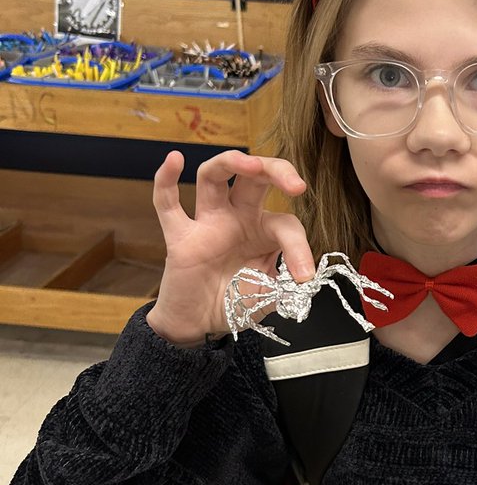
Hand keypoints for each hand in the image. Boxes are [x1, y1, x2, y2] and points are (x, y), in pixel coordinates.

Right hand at [146, 150, 314, 346]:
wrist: (200, 325)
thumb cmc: (235, 302)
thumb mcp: (269, 294)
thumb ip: (286, 283)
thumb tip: (304, 276)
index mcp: (263, 231)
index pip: (285, 223)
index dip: (299, 247)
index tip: (304, 275)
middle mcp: (237, 219)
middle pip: (254, 178)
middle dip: (277, 171)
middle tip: (296, 185)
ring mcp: (206, 223)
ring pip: (213, 177)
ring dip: (230, 162)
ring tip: (249, 163)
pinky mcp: (179, 237)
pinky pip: (167, 205)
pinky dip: (165, 181)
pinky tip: (174, 159)